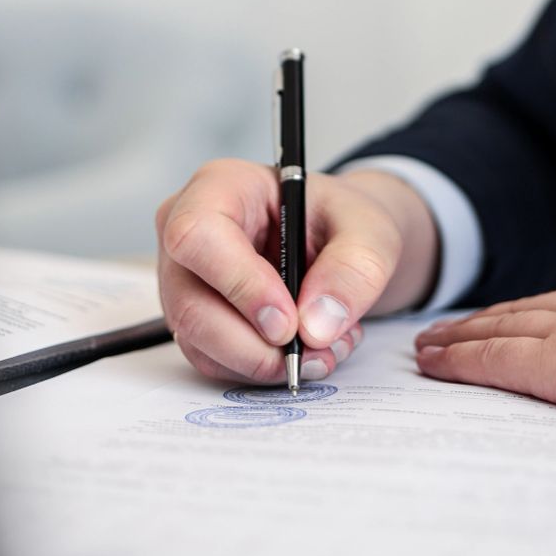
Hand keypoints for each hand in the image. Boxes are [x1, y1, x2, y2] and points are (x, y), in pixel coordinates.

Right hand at [157, 159, 437, 383]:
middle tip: (313, 352)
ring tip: (325, 349)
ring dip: (265, 362)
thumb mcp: (370, 229)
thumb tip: (316, 324)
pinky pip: (213, 360)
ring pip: (199, 341)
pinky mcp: (196, 319)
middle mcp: (188, 232)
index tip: (288, 323)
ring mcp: (186, 280)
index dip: (239, 285)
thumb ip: (353, 268)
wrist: (343, 241)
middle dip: (254, 344)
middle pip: (190, 302)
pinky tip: (306, 351)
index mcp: (220, 186)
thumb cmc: (343, 219)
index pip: (197, 234)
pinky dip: (261, 369)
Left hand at [415, 262, 555, 432]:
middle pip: (524, 311)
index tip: (506, 318)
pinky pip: (494, 360)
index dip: (530, 311)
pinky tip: (433, 363)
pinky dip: (459, 360)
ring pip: (499, 329)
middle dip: (482, 321)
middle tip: (444, 329)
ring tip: (429, 344)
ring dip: (460, 336)